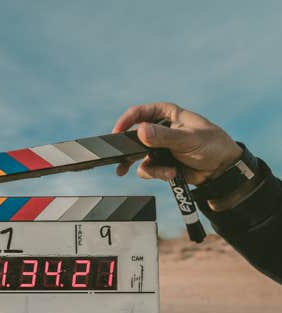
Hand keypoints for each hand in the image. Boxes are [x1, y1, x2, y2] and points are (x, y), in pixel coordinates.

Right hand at [113, 102, 242, 184]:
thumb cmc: (211, 145)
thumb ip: (163, 136)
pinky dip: (157, 173)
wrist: (221, 170)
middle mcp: (159, 129)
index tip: (117, 133)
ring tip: (164, 171)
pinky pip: (147, 169)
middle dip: (128, 150)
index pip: (139, 113)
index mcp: (166, 114)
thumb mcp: (187, 139)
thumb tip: (141, 131)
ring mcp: (158, 147)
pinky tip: (172, 173)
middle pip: (133, 137)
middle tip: (120, 159)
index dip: (126, 121)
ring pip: (137, 157)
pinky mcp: (159, 163)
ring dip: (149, 166)